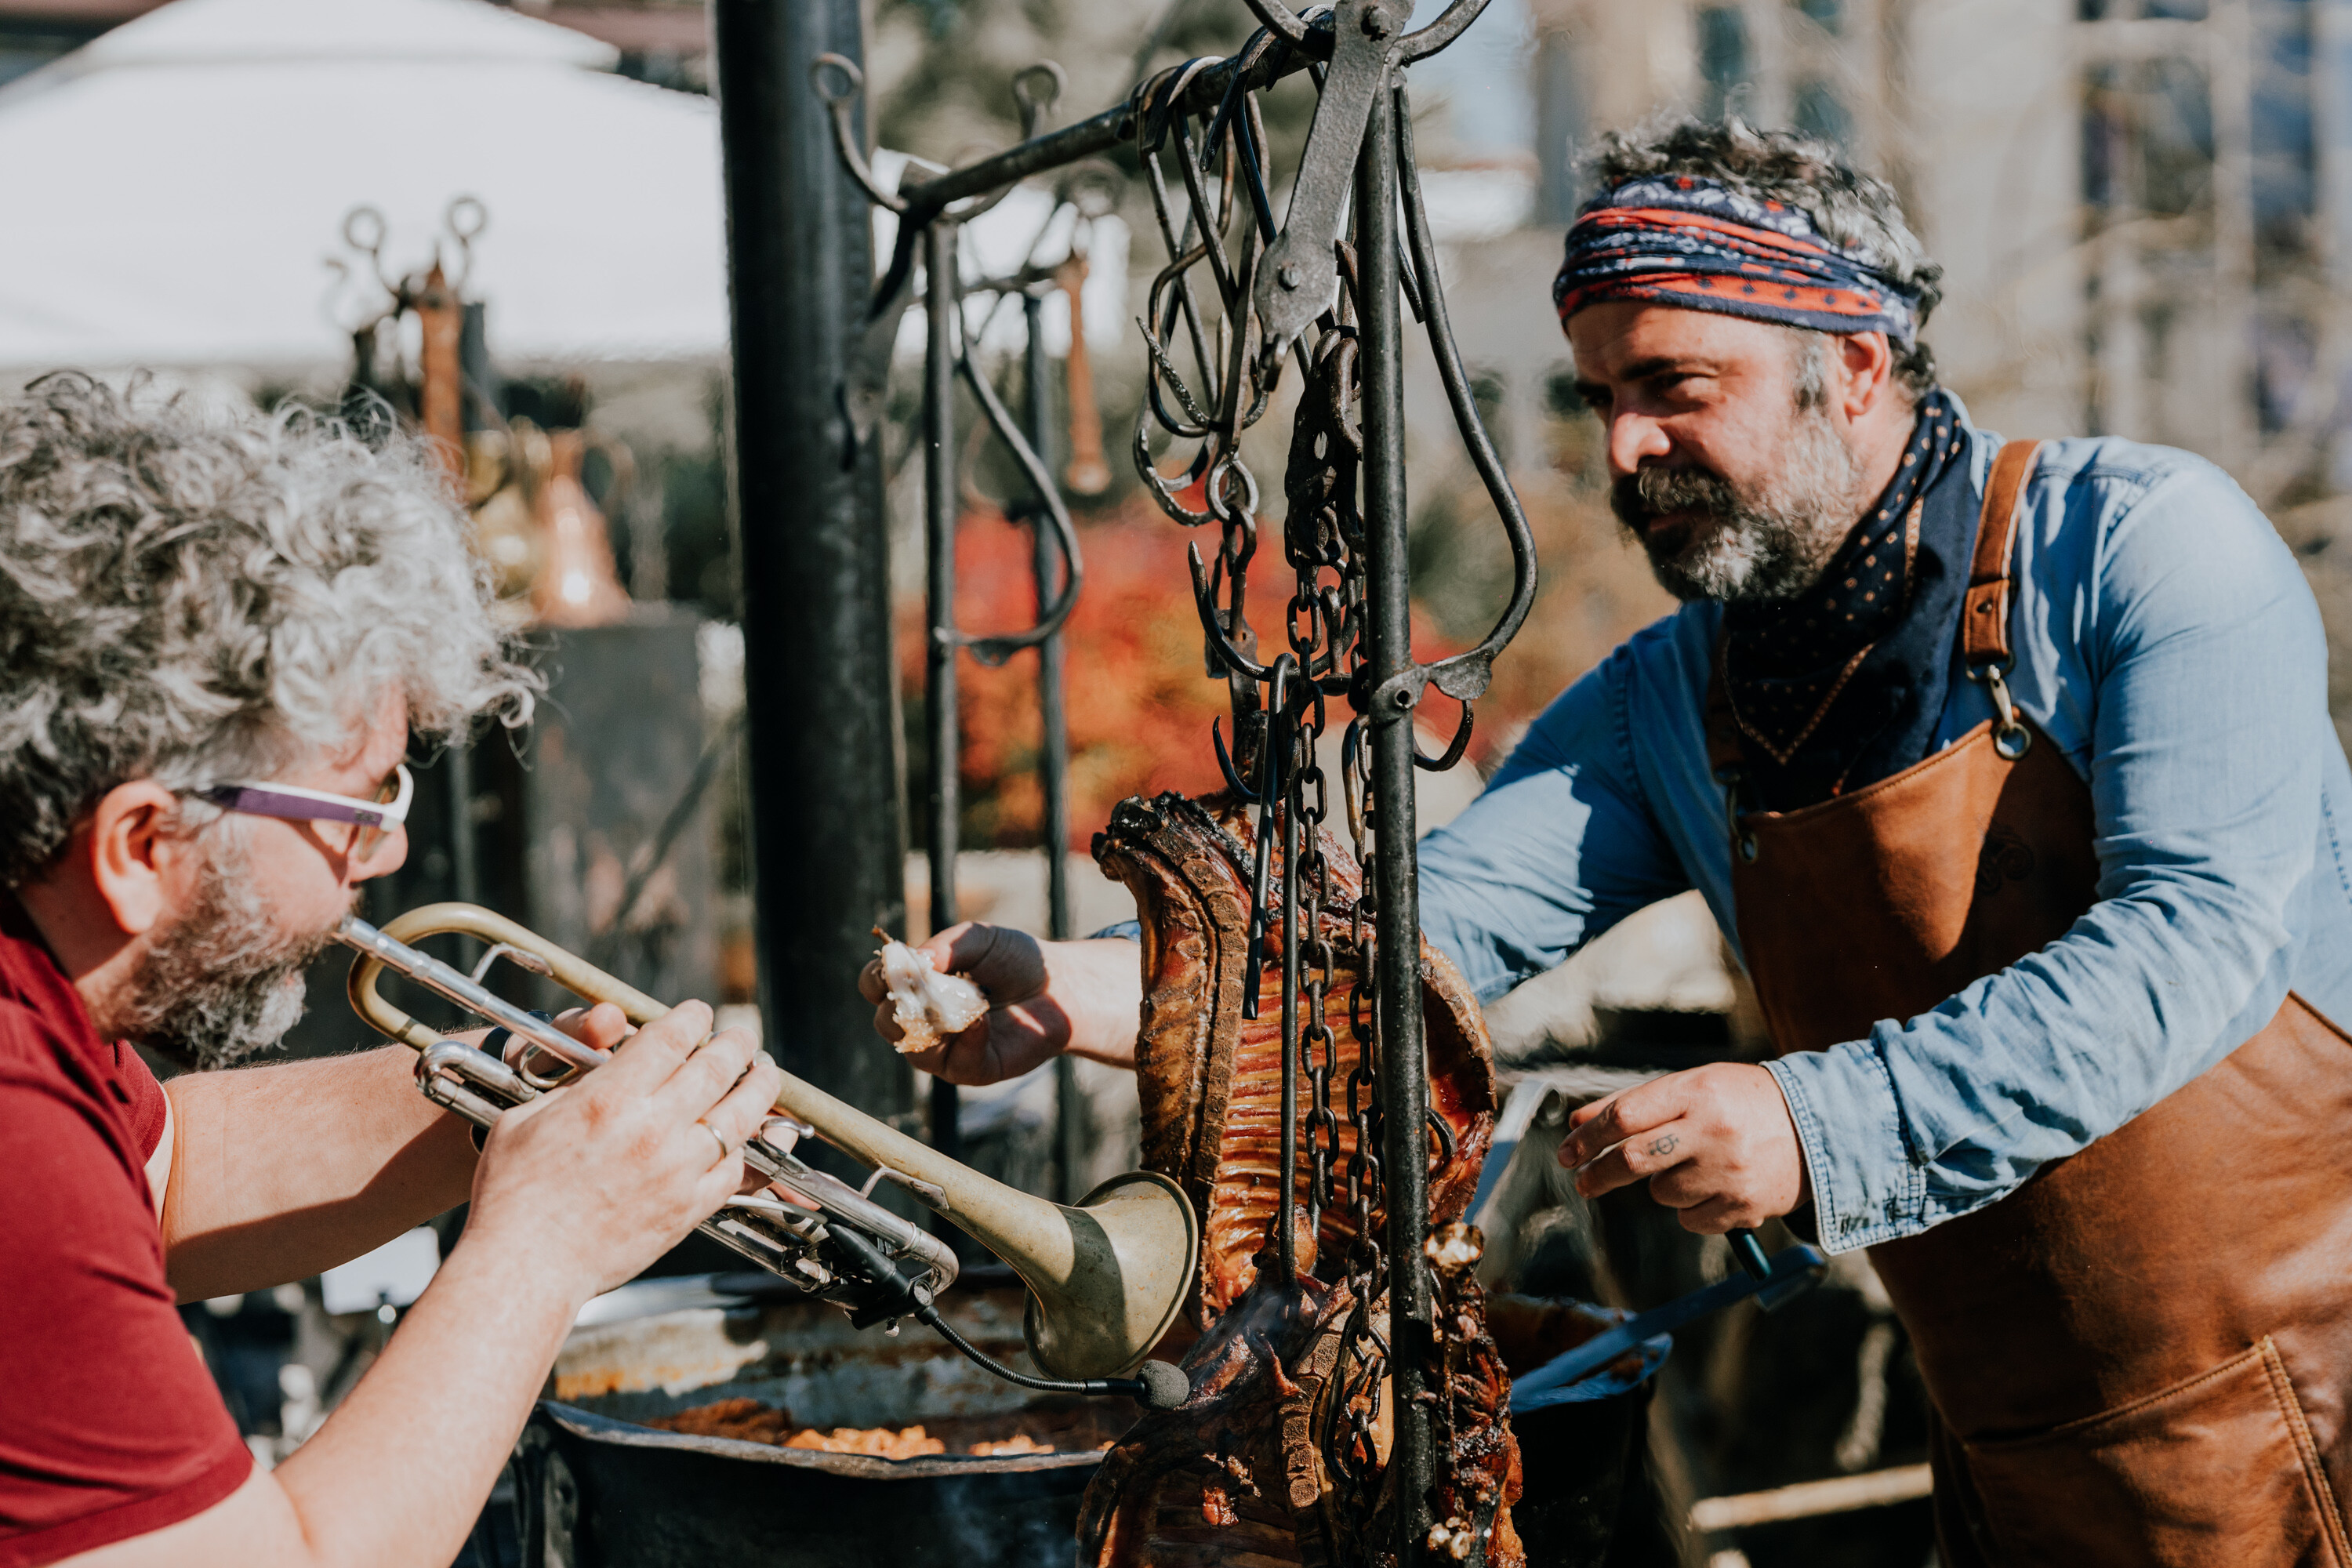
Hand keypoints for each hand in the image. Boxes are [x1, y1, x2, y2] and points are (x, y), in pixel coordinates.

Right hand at [461, 1000, 783, 1304]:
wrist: (525, 1267)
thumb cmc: (513, 1195)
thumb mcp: (525, 1119)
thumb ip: (573, 1087)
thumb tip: (606, 1066)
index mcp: (609, 1098)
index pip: (670, 1037)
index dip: (692, 1017)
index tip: (700, 1013)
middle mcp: (652, 1128)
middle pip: (716, 1067)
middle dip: (737, 1042)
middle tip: (743, 1035)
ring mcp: (677, 1170)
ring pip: (741, 1115)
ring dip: (760, 1086)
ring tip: (765, 1072)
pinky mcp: (689, 1209)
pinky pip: (736, 1169)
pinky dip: (750, 1147)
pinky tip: (752, 1134)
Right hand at [857, 923, 1143, 1084]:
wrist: (1059, 986)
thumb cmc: (1015, 960)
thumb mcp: (980, 939)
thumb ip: (948, 946)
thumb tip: (917, 961)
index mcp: (915, 986)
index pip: (875, 986)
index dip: (875, 977)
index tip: (890, 965)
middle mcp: (923, 1020)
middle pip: (885, 1023)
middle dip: (897, 1005)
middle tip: (918, 987)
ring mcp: (945, 1048)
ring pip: (914, 1049)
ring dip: (930, 1023)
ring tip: (955, 1001)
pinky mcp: (972, 1068)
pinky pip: (955, 1063)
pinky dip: (967, 1040)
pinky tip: (981, 1019)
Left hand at [1555, 1063, 1810, 1233]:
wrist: (1816, 1130)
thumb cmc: (1738, 1103)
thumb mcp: (1691, 1087)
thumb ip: (1634, 1103)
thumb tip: (1576, 1124)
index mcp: (1696, 1091)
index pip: (1625, 1116)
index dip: (1588, 1138)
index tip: (1567, 1152)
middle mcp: (1712, 1130)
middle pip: (1632, 1160)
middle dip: (1598, 1173)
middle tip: (1582, 1180)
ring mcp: (1730, 1172)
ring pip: (1661, 1193)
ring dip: (1662, 1185)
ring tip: (1694, 1165)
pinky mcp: (1743, 1207)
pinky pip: (1688, 1219)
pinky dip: (1690, 1207)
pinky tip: (1716, 1185)